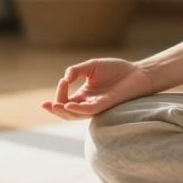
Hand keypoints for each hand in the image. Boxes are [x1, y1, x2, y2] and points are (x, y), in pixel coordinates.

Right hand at [39, 58, 155, 120]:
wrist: (137, 72)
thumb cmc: (116, 70)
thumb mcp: (91, 66)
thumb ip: (76, 70)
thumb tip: (64, 78)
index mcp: (84, 96)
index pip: (65, 100)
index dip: (60, 92)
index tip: (63, 80)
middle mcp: (89, 104)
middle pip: (67, 113)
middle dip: (55, 110)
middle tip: (45, 105)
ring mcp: (97, 106)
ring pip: (76, 115)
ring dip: (63, 112)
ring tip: (54, 106)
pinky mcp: (106, 104)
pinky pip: (90, 111)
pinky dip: (78, 109)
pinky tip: (69, 105)